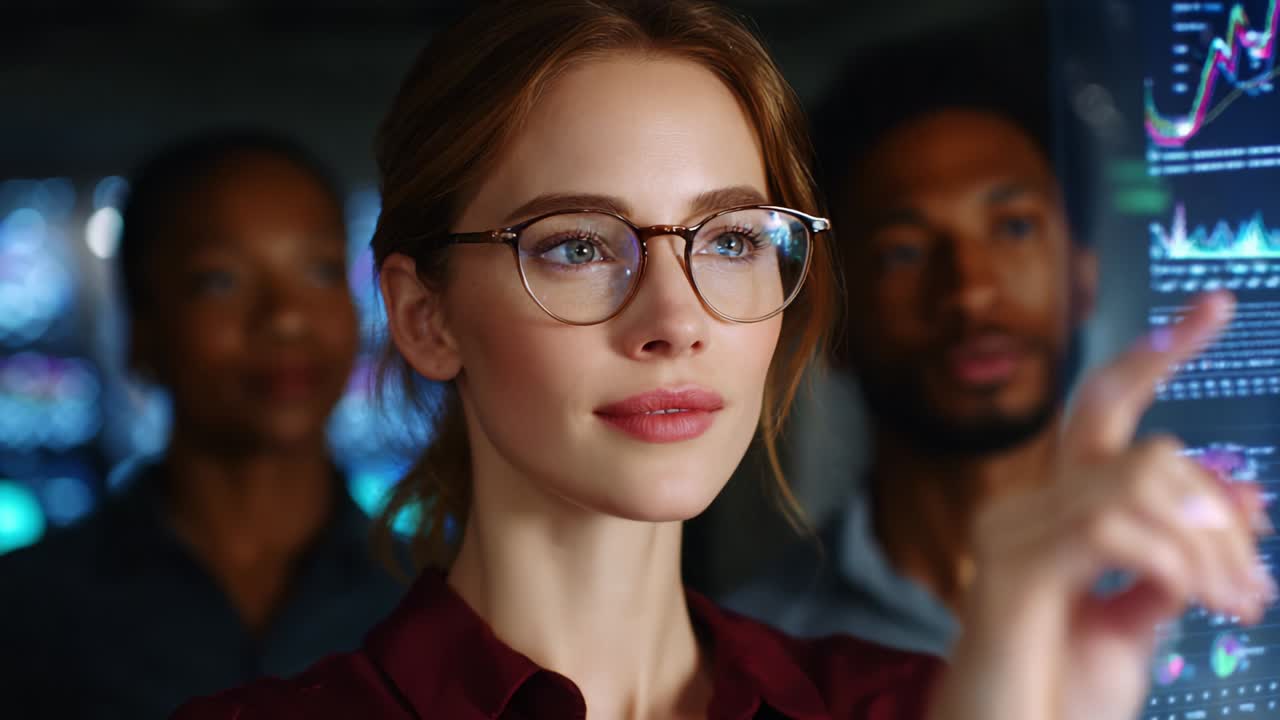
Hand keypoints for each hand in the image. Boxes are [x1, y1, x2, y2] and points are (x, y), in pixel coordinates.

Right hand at [929, 292, 1276, 719]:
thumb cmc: (1060, 697)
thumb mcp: (1137, 624)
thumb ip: (1174, 562)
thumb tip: (1235, 508)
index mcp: (1050, 513)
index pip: (1102, 414)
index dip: (1153, 355)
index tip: (1215, 307)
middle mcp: (1023, 509)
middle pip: (1144, 450)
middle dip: (1219, 510)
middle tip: (1255, 587)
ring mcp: (1010, 535)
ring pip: (1139, 480)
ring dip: (1210, 545)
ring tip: (1239, 604)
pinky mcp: (1015, 569)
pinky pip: (1118, 530)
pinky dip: (1180, 562)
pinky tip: (1208, 602)